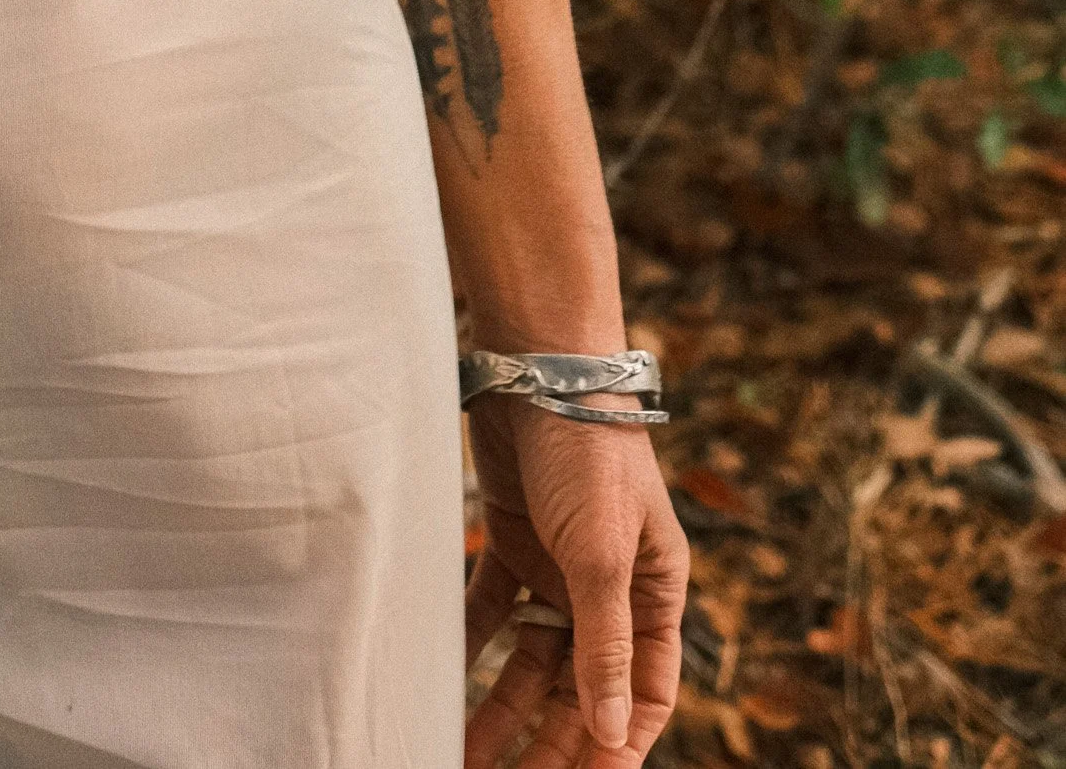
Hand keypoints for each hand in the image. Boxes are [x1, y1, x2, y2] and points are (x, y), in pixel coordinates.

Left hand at [463, 399, 687, 765]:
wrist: (535, 362)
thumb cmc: (588, 453)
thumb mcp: (603, 555)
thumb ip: (605, 646)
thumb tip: (615, 734)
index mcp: (654, 594)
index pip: (645, 694)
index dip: (618, 745)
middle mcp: (610, 588)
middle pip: (583, 688)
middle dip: (550, 741)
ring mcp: (559, 565)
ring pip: (533, 660)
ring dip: (503, 707)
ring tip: (463, 754)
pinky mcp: (512, 538)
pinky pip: (491, 611)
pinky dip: (470, 644)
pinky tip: (439, 677)